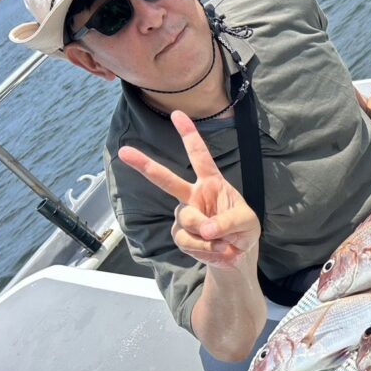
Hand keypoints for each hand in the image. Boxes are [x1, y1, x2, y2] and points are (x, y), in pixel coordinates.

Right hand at [118, 110, 260, 268]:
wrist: (238, 255)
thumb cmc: (243, 229)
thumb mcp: (247, 222)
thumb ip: (228, 222)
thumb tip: (204, 229)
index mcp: (212, 183)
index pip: (199, 156)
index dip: (189, 135)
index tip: (177, 114)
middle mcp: (193, 195)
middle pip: (167, 179)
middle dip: (145, 165)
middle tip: (123, 151)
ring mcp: (185, 216)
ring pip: (187, 219)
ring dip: (208, 234)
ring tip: (224, 241)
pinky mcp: (181, 235)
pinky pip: (188, 240)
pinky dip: (205, 248)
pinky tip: (217, 249)